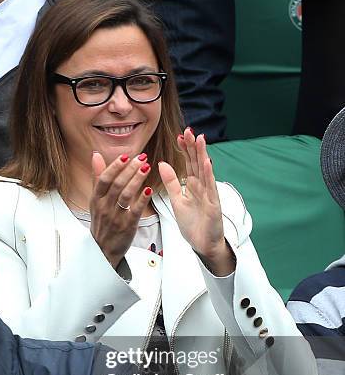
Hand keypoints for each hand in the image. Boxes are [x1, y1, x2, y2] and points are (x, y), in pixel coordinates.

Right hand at [90, 152, 152, 268]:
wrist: (103, 249)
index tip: (126, 156)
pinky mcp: (127, 226)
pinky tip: (149, 188)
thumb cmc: (101, 222)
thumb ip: (97, 178)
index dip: (115, 167)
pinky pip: (135, 210)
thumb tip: (96, 156)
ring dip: (137, 180)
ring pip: (126, 195)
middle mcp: (104, 207)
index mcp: (96, 200)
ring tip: (147, 168)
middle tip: (141, 158)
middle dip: (130, 170)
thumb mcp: (95, 201)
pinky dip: (142, 199)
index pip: (104, 179)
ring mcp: (115, 217)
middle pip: (117, 185)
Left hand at [158, 129, 234, 275]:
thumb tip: (162, 164)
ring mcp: (209, 194)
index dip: (184, 150)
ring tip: (199, 139)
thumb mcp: (177, 200)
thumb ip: (171, 182)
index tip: (178, 136)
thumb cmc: (193, 224)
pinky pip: (210, 187)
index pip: (188, 163)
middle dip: (193, 147)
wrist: (203, 244)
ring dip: (202, 155)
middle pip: (197, 163)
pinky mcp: (213, 204)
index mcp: (193, 186)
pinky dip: (208, 174)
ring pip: (205, 171)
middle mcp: (202, 187)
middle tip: (188, 130)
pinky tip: (206, 162)